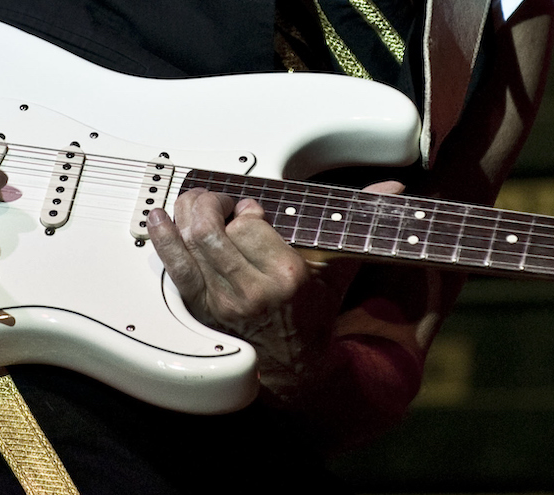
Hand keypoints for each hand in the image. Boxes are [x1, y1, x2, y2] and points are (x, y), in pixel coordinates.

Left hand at [147, 180, 405, 389]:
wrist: (294, 365)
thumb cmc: (315, 310)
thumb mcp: (339, 266)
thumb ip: (361, 222)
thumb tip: (395, 189)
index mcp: (288, 276)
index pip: (250, 223)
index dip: (246, 209)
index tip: (250, 211)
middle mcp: (252, 291)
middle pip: (214, 229)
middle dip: (210, 204)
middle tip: (218, 202)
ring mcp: (222, 302)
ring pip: (192, 242)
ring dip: (188, 214)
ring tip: (196, 205)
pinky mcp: (201, 309)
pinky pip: (175, 267)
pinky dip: (163, 238)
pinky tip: (158, 217)